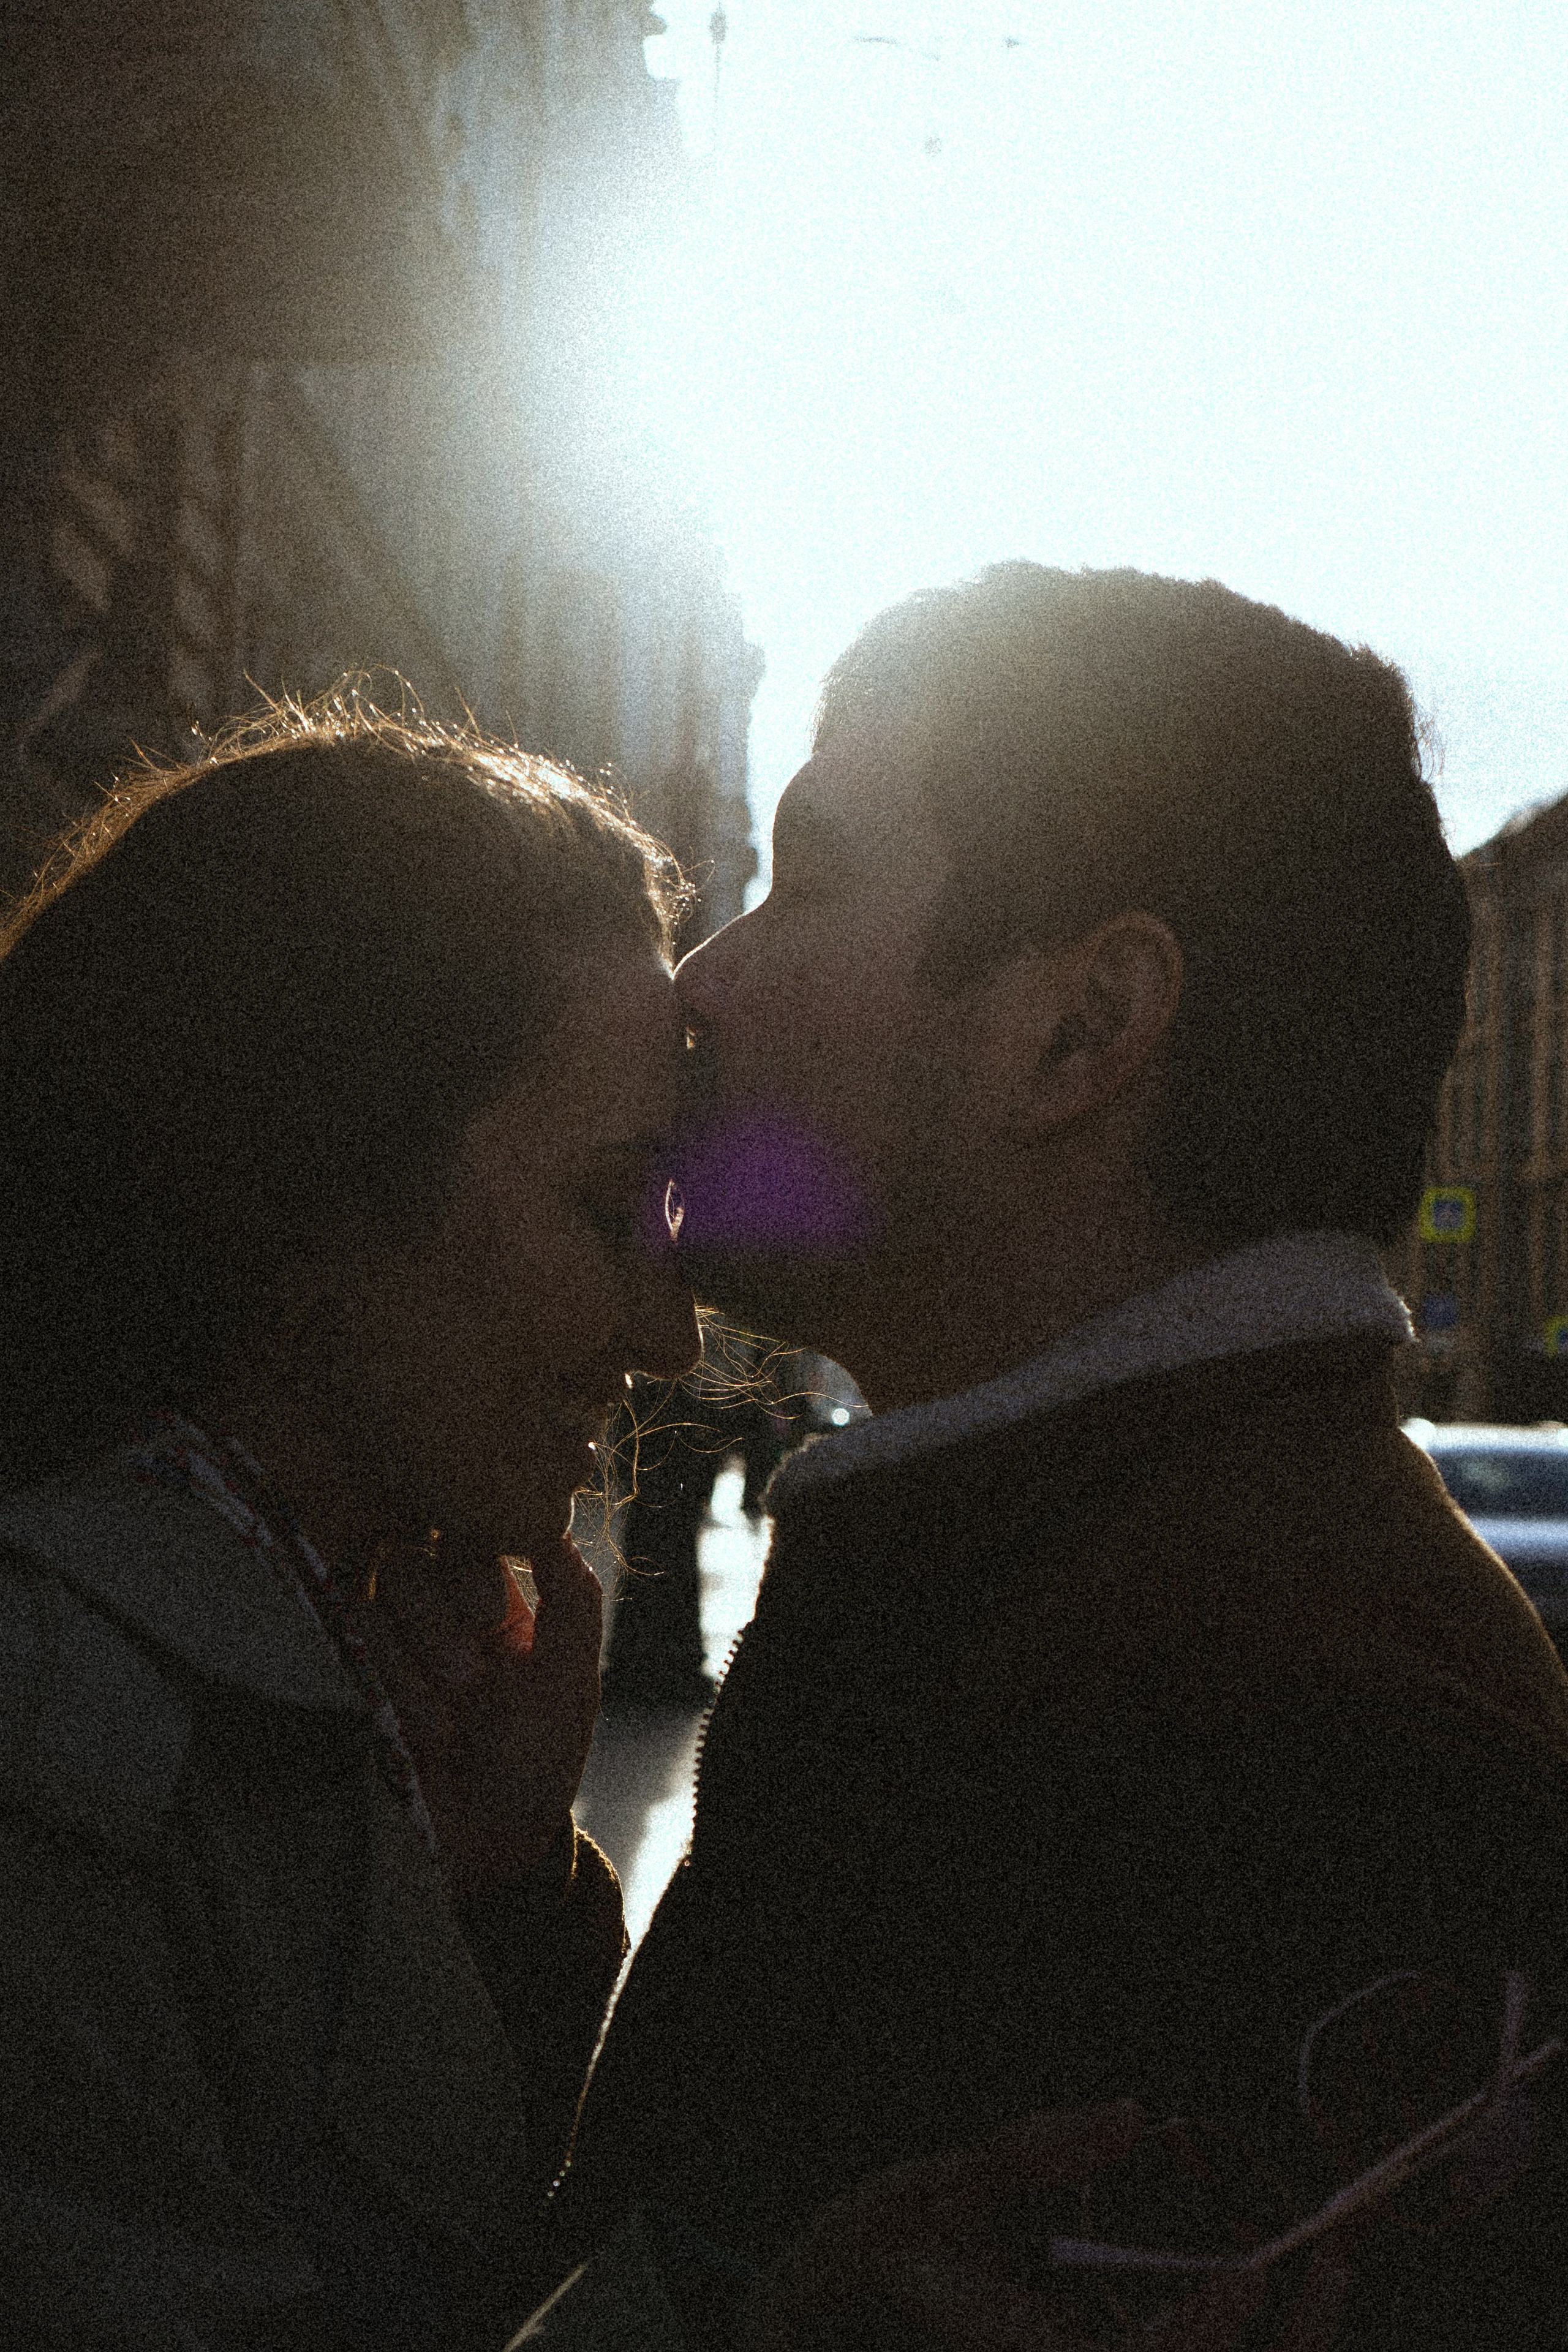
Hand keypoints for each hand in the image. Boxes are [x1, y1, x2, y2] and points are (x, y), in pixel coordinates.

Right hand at [357, 1533, 602, 1892]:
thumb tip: (552, 1518)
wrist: (489, 1838)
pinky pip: (357, 1629)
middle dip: (446, 1617)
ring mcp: (398, 1638)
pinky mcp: (361, 1670)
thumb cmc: (540, 1756)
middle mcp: (443, 1609)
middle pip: (420, 1553)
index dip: (477, 1562)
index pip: (471, 1532)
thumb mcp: (573, 1674)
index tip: (494, 1613)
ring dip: (423, 1652)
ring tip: (455, 1707)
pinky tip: (425, 1724)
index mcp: (500, 1599)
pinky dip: (397, 1679)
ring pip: (387, 1588)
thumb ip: (571, 1592)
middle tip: (472, 1678)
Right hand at [743, 2103, 1351, 2351]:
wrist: (836, 2315)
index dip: (1203, 2333)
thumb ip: (1033, 2153)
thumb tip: (1129, 2117)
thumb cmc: (878, 2250)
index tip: (1256, 2271)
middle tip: (1333, 2257)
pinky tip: (1234, 2240)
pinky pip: (1165, 2342)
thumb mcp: (941, 2186)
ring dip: (1263, 2322)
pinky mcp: (1089, 2348)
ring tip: (1302, 2242)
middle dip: (1283, 2339)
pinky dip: (1211, 2307)